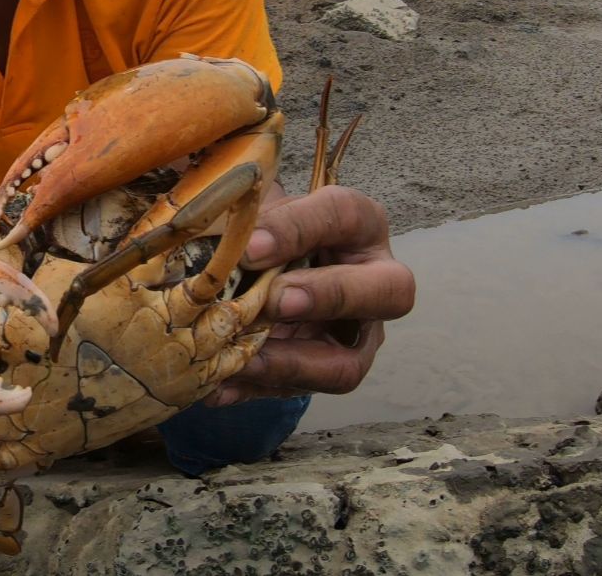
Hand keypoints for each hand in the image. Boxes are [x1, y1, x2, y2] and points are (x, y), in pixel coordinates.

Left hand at [205, 185, 414, 405]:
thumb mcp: (254, 209)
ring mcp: (357, 332)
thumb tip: (211, 226)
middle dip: (331, 296)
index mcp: (356, 222)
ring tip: (240, 360)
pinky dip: (256, 390)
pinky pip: (303, 390)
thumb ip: (240, 210)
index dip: (299, 230)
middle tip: (275, 300)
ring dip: (291, 363)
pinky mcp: (327, 369)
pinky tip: (217, 388)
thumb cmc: (263, 227)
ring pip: (349, 362)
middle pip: (390, 291)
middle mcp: (373, 278)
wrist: (258, 266)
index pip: (343, 215)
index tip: (251, 247)